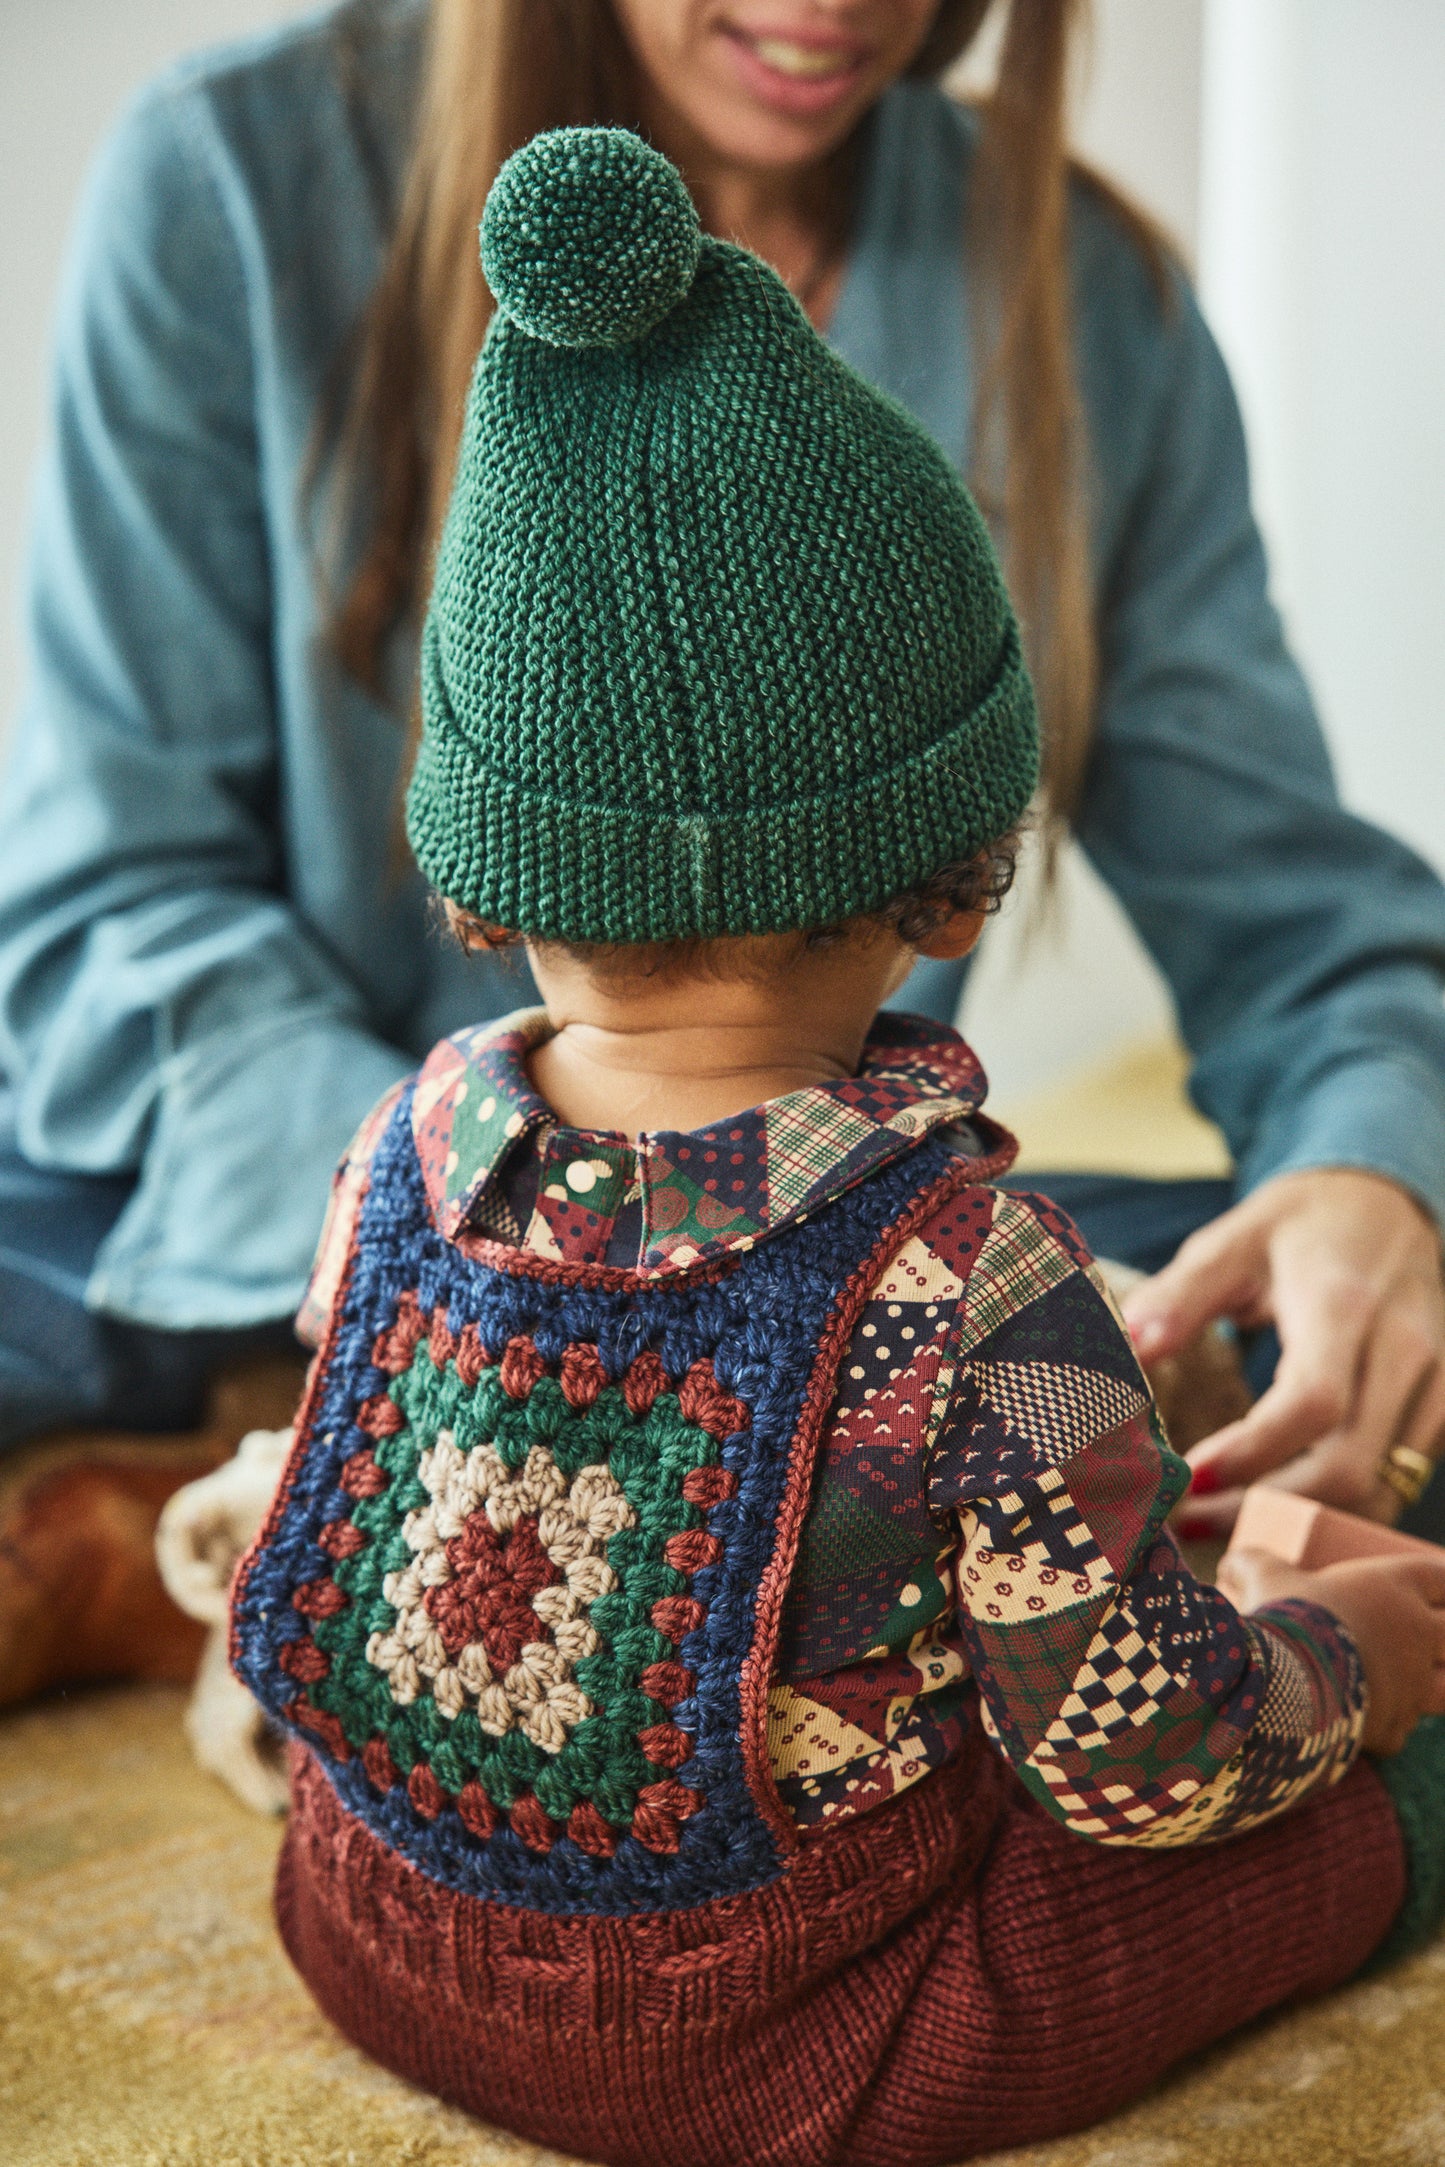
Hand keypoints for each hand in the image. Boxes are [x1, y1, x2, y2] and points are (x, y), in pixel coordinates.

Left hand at [1124, 1169, 1444, 1536]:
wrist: (1386, 1205)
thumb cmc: (1298, 1227)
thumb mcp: (1231, 1242)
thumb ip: (1180, 1296)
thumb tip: (1131, 1349)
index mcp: (1342, 1303)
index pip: (1313, 1402)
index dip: (1254, 1453)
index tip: (1191, 1478)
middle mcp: (1402, 1348)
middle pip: (1350, 1465)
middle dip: (1266, 1506)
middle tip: (1192, 1517)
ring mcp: (1433, 1382)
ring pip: (1380, 1488)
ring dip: (1304, 1521)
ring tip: (1227, 1522)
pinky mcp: (1440, 1406)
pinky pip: (1398, 1481)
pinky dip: (1340, 1509)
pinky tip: (1281, 1506)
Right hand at [1218, 1544, 1444, 1755]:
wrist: (1285, 1683)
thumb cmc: (1284, 1617)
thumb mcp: (1262, 1576)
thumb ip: (1249, 1564)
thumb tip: (1227, 1566)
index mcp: (1393, 1588)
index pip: (1440, 1576)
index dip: (1444, 1580)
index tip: (1441, 1586)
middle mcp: (1415, 1634)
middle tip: (1435, 1637)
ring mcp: (1412, 1684)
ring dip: (1438, 1686)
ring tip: (1422, 1686)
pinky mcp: (1395, 1726)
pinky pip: (1400, 1729)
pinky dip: (1386, 1728)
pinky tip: (1368, 1727)